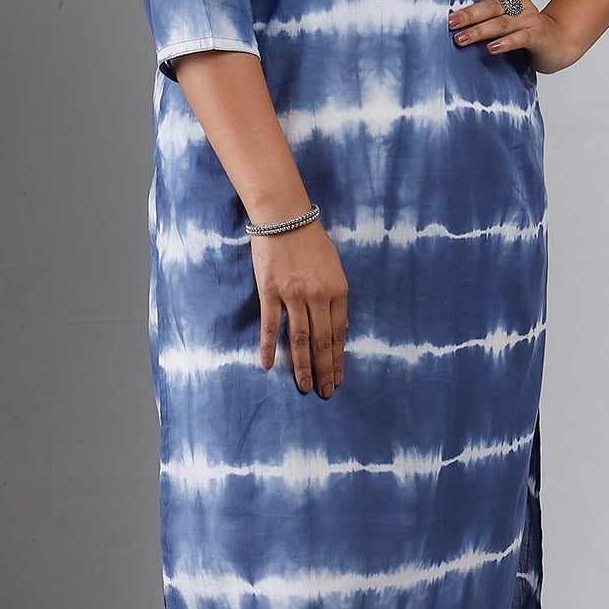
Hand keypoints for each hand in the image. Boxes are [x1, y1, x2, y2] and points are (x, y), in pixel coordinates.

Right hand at [250, 216, 347, 395]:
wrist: (284, 216)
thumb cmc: (311, 239)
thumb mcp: (334, 267)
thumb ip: (337, 297)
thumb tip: (340, 328)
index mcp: (338, 290)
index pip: (339, 334)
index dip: (338, 359)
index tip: (338, 378)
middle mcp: (318, 296)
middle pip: (321, 341)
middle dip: (325, 370)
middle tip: (326, 392)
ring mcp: (293, 295)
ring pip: (299, 339)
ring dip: (302, 366)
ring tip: (305, 387)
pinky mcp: (270, 292)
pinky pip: (270, 325)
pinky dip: (268, 346)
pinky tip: (267, 365)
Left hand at [448, 0, 584, 72]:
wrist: (557, 44)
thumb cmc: (524, 31)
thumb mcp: (506, 18)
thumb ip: (486, 15)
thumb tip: (453, 18)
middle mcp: (520, 5)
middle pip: (493, 6)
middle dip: (470, 13)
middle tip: (451, 21)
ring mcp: (529, 21)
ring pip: (502, 23)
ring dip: (479, 31)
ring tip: (461, 38)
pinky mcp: (537, 37)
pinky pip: (520, 38)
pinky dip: (505, 43)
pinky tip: (491, 48)